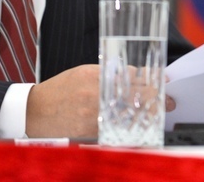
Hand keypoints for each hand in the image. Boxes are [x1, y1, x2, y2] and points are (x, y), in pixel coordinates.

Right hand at [25, 65, 177, 137]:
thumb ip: (108, 75)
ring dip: (146, 114)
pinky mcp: (90, 131)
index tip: (163, 81)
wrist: (35, 111)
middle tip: (168, 101)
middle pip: (134, 95)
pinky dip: (130, 128)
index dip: (150, 80)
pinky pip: (116, 130)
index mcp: (94, 76)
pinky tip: (140, 127)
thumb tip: (134, 75)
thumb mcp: (83, 73)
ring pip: (129, 114)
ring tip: (158, 114)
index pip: (130, 76)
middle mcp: (95, 94)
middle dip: (154, 98)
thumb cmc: (60, 90)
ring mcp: (93, 115)